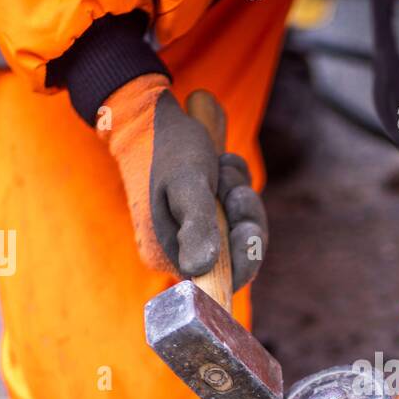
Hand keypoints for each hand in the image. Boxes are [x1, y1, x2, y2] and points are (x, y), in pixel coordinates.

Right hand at [100, 75, 266, 289]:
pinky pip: (237, 210)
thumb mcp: (186, 184)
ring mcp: (195, 232)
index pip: (218, 282)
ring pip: (242, 229)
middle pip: (237, 256)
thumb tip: (199, 269)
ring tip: (224, 167)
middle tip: (234, 189)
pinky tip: (223, 163)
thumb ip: (196, 225)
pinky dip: (237, 185)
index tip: (246, 230)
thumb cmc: (168, 149)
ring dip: (241, 195)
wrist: (152, 116)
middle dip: (245, 218)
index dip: (242, 261)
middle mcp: (181, 250)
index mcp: (168, 254)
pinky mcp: (205, 213)